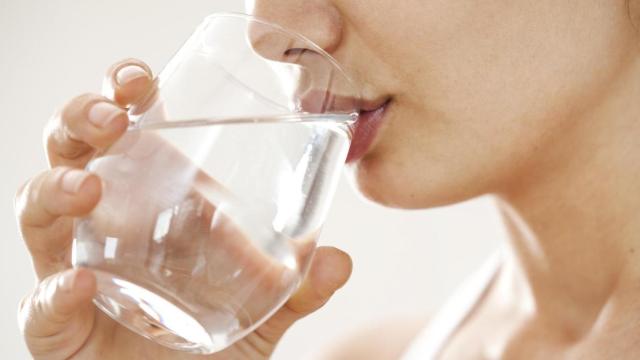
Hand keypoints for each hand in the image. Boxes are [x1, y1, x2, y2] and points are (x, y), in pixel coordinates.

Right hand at [14, 58, 352, 359]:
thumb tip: (339, 260)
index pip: (123, 132)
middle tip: (111, 115)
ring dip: (55, 189)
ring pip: (37, 214)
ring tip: (87, 186)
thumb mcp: (262, 310)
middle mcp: (104, 226)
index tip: (143, 80)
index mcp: (149, 202)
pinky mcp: (58, 326)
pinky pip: (42, 304)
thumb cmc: (208, 341)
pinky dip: (56, 292)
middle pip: (71, 153)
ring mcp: (74, 270)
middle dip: (80, 121)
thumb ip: (298, 288)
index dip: (121, 95)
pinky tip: (81, 284)